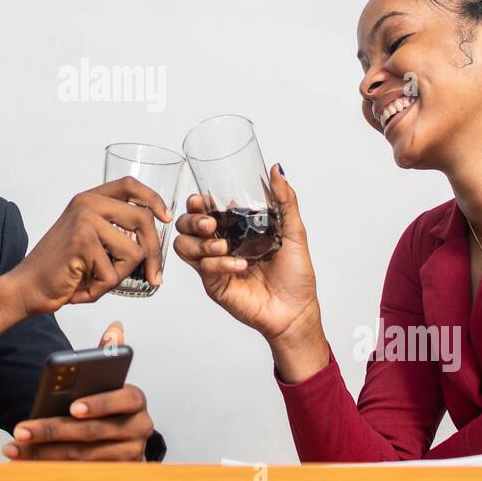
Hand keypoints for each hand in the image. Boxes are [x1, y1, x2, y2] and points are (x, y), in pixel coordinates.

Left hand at [3, 321, 154, 461]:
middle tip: (22, 428)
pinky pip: (76, 472)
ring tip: (15, 443)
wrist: (127, 442)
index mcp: (136, 401)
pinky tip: (22, 457)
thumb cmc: (112, 406)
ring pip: (80, 456)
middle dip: (53, 430)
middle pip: (91, 432)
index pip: (120, 400)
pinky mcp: (111, 475)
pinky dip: (46, 465)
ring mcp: (127, 455)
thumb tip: (114, 327)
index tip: (71, 407)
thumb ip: (110, 355)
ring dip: (43, 452)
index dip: (98, 404)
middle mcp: (138, 429)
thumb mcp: (111, 381)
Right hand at [5, 178, 171, 315]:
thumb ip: (114, 229)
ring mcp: (84, 221)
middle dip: (154, 254)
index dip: (153, 199)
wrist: (28, 287)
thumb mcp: (90, 239)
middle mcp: (86, 204)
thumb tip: (156, 237)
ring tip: (96, 282)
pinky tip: (83, 289)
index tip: (166, 219)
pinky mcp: (82, 242)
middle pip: (143, 220)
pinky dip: (102, 289)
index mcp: (89, 199)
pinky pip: (113, 273)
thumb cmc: (63, 268)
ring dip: (120, 277)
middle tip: (154, 278)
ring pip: (134, 252)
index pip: (130, 185)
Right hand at [174, 163, 320, 343]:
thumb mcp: (294, 232)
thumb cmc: (295, 276)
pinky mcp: (214, 285)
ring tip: (222, 246)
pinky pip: (204, 269)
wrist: (296, 310)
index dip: (197, 202)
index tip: (202, 199)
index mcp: (235, 230)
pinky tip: (239, 265)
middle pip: (186, 226)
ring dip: (201, 243)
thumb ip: (285, 201)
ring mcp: (214, 265)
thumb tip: (278, 170)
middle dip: (192, 220)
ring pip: (185, 246)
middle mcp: (221, 245)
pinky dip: (219, 264)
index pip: (205, 210)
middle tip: (211, 223)